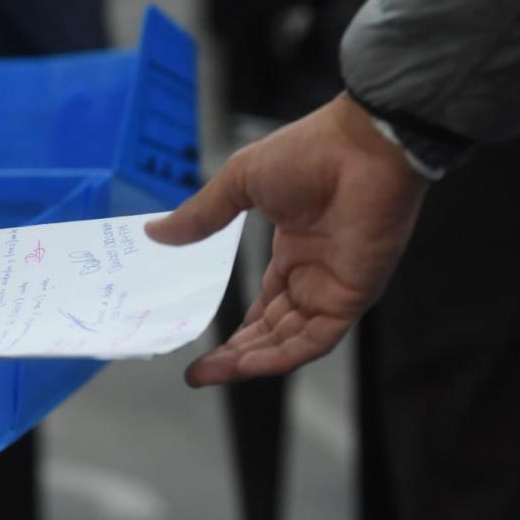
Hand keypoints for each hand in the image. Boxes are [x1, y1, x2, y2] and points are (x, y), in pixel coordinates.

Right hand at [145, 94, 428, 385]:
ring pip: (290, 342)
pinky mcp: (352, 297)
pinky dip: (281, 357)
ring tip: (209, 373)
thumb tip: (155, 233)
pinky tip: (246, 366)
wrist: (364, 146)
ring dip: (251, 362)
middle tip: (199, 373)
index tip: (201, 347)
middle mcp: (316, 275)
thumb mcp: (239, 182)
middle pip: (273, 331)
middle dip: (236, 355)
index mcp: (295, 249)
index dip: (236, 329)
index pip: (266, 305)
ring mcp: (334, 288)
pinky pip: (314, 340)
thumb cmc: (311, 151)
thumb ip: (202, 216)